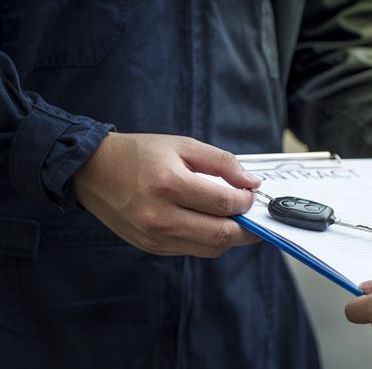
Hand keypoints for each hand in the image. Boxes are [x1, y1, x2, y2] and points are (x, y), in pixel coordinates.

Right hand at [73, 132, 261, 256]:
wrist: (92, 171)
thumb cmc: (139, 155)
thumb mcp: (183, 145)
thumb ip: (222, 163)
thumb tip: (252, 183)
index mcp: (170, 184)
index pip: (224, 203)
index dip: (246, 201)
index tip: (251, 194)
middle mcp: (161, 216)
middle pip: (222, 234)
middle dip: (247, 227)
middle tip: (253, 215)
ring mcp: (154, 236)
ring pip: (211, 248)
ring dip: (230, 236)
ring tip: (234, 219)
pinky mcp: (151, 247)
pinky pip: (193, 250)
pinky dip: (208, 240)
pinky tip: (208, 223)